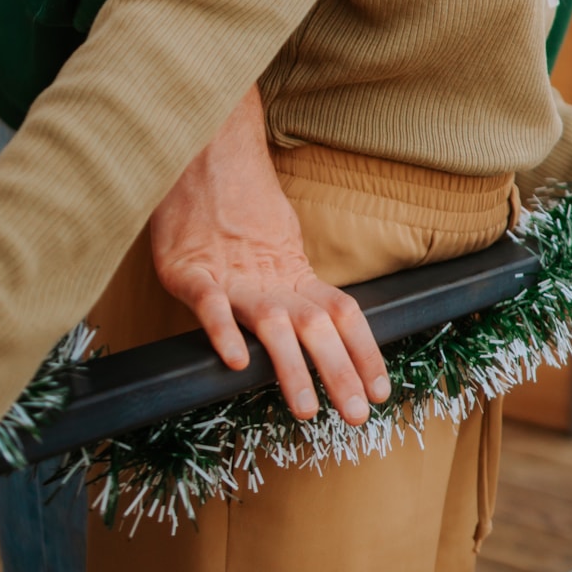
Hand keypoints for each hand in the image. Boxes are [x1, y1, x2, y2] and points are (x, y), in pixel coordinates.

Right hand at [149, 92, 389, 426]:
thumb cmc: (239, 209)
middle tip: (356, 416)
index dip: (364, 352)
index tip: (382, 393)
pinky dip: (224, 331)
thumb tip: (323, 325)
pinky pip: (210, 305)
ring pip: (270, 325)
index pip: (343, 316)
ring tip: (304, 407)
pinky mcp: (189, 272)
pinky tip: (235, 361)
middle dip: (339, 373)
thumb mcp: (278, 247)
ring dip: (291, 368)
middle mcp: (271, 280)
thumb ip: (295, 285)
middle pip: (316, 328)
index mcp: (294, 275)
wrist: (204, 155)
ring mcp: (232, 277)